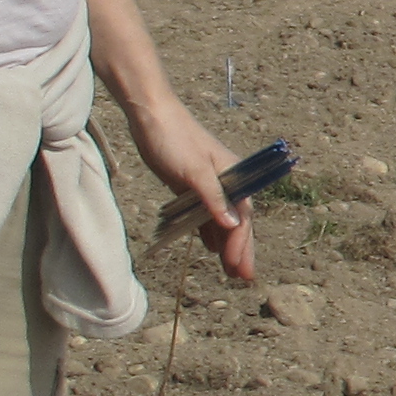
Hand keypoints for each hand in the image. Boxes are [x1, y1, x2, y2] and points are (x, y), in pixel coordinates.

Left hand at [130, 103, 260, 284]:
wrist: (152, 117)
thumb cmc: (175, 138)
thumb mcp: (195, 170)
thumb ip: (214, 198)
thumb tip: (232, 225)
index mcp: (235, 176)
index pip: (241, 217)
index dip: (240, 244)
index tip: (237, 268)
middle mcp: (226, 182)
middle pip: (236, 221)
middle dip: (240, 250)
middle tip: (243, 278)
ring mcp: (209, 185)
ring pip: (221, 221)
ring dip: (226, 245)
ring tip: (229, 271)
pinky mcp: (191, 187)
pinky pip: (204, 216)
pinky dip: (209, 232)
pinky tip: (210, 248)